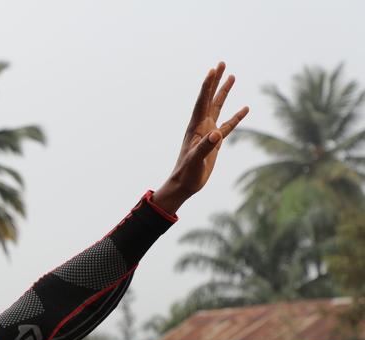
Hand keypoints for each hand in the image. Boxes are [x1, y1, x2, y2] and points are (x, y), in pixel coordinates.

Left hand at [152, 62, 248, 213]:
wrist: (185, 185)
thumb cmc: (187, 173)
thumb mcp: (196, 160)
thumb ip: (206, 147)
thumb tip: (218, 134)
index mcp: (195, 127)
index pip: (202, 102)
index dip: (207, 86)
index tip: (213, 70)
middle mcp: (201, 126)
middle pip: (209, 99)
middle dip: (215, 81)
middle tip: (221, 63)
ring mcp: (209, 132)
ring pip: (218, 108)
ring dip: (224, 92)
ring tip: (232, 76)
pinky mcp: (215, 142)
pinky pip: (228, 125)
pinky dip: (236, 117)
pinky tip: (245, 108)